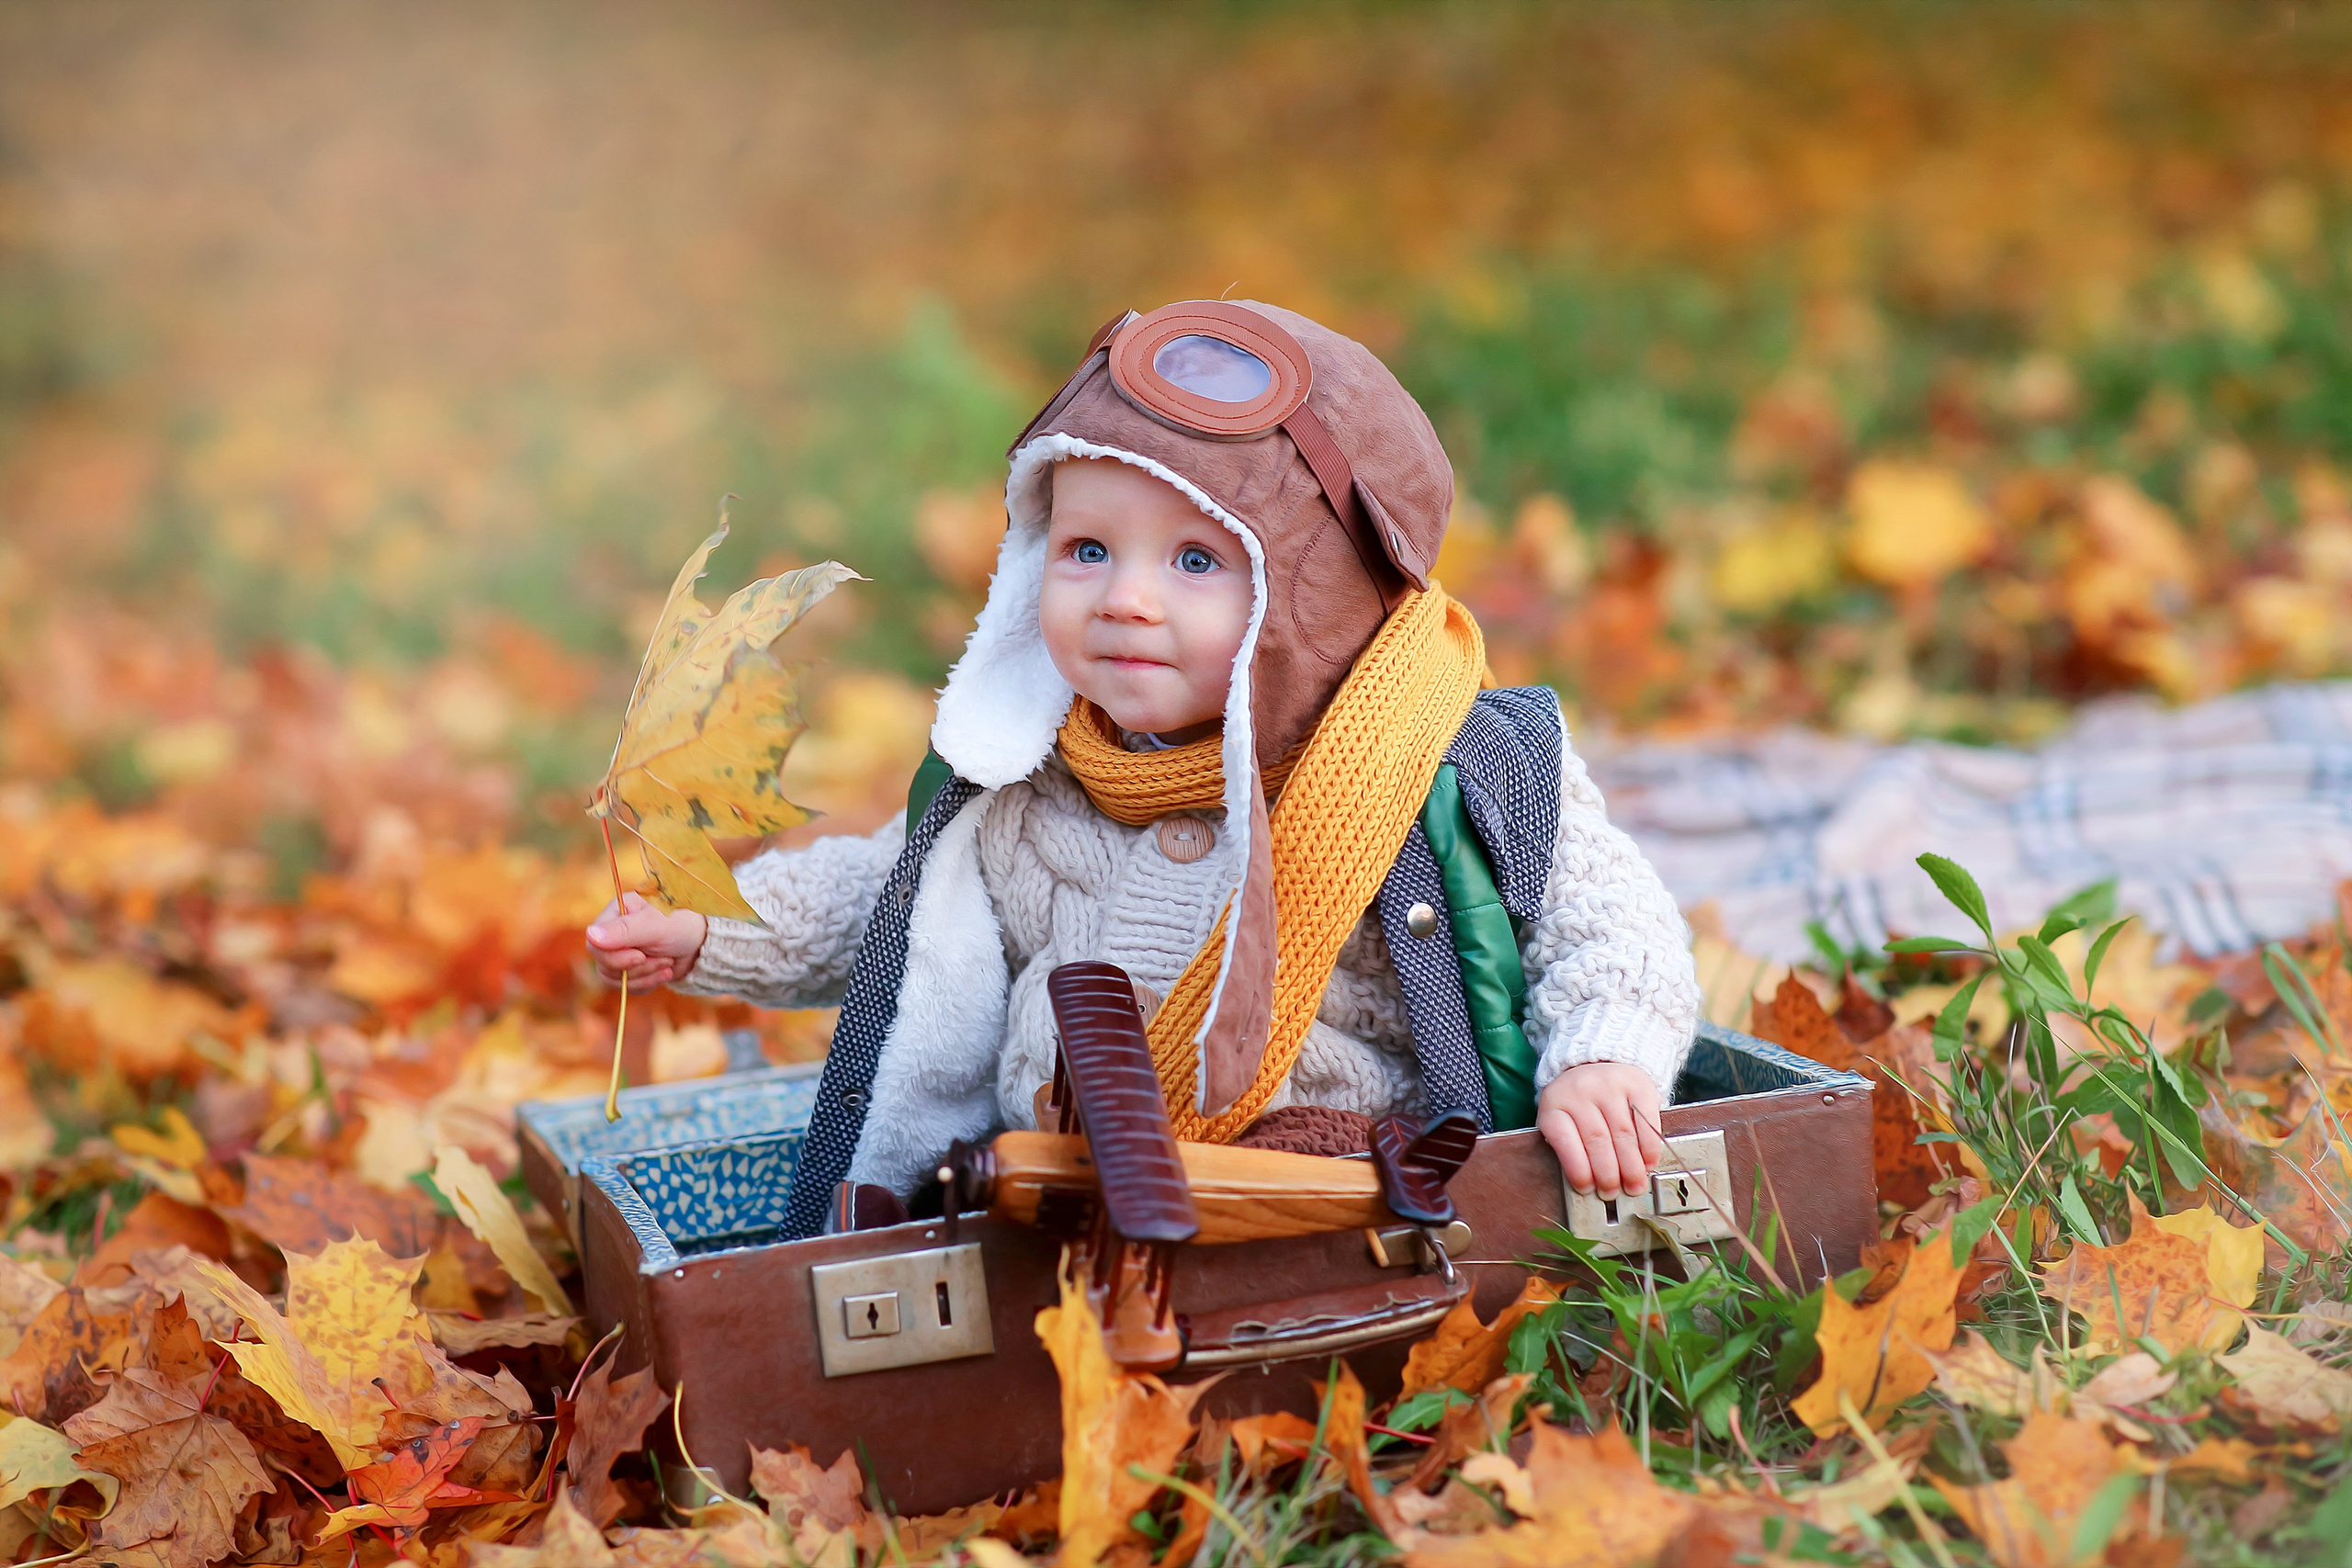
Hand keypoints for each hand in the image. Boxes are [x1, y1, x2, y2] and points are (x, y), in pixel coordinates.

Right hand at [584, 892, 707, 991]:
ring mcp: (620, 952)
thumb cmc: (682, 925)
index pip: (594, 944)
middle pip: (603, 964)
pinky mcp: (629, 969)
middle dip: (636, 968)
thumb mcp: (655, 926)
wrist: (703, 944)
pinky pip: (626, 987)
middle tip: (664, 959)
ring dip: (645, 976)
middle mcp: (613, 932)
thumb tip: (590, 934)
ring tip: (668, 963)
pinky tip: (666, 973)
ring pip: (613, 979)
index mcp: (615, 912)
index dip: (615, 957)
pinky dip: (647, 984)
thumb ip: (624, 930)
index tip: (640, 956)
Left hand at [1537, 1061, 1663, 1198]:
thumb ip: (1570, 1146)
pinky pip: (1646, 1121)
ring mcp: (1610, 1085)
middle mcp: (1580, 1091)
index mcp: (1555, 1105)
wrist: (1598, 1061)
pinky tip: (1648, 1163)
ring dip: (1631, 1166)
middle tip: (1614, 1193)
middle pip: (1597, 1140)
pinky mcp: (1637, 1084)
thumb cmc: (1578, 1103)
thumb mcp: (1562, 1118)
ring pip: (1623, 1134)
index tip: (1587, 1189)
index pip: (1565, 1141)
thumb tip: (1589, 1184)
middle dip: (1608, 1173)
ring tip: (1634, 1185)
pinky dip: (1649, 1147)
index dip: (1578, 1169)